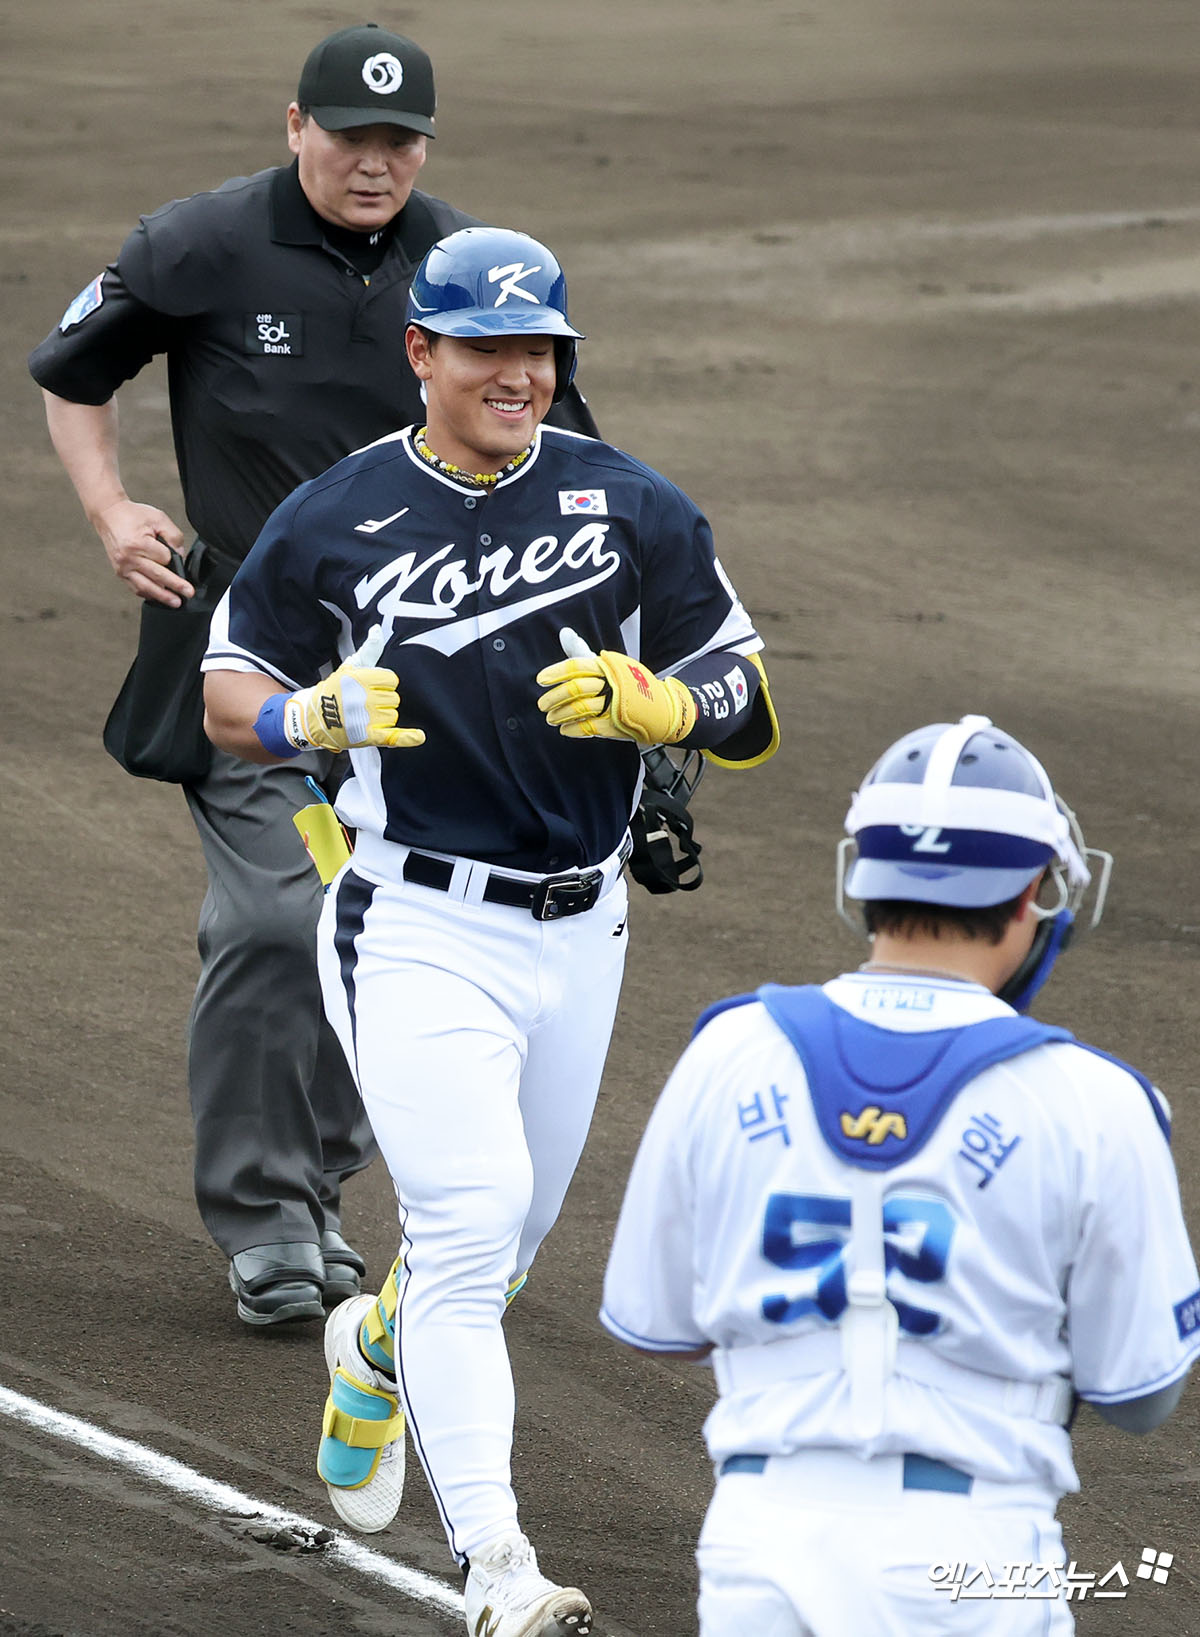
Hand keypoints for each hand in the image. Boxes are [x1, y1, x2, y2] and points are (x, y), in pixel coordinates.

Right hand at [93, 498, 190, 606]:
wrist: (108, 516)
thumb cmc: (133, 516)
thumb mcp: (158, 518)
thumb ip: (173, 536)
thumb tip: (180, 556)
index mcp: (138, 543)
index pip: (164, 558)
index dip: (172, 557)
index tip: (173, 555)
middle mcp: (128, 558)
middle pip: (157, 576)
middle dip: (174, 586)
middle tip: (188, 593)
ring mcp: (122, 567)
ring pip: (145, 587)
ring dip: (162, 596)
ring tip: (175, 602)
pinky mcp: (120, 572)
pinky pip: (135, 588)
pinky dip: (148, 594)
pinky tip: (159, 597)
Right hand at [284, 627, 425, 751]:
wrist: (314, 717)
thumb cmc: (334, 691)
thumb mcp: (350, 666)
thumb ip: (369, 649)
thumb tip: (378, 630)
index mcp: (362, 679)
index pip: (392, 680)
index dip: (383, 684)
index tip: (371, 687)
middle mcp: (366, 698)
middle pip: (394, 699)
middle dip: (382, 701)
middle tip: (363, 704)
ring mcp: (368, 718)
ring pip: (392, 716)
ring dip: (382, 718)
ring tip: (363, 717)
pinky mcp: (368, 736)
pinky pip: (393, 736)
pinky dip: (407, 738)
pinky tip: (419, 737)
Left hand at [537, 628, 695, 746]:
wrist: (662, 709)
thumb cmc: (631, 684)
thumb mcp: (610, 664)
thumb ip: (583, 652)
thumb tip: (564, 633)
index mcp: (609, 666)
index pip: (577, 666)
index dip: (556, 673)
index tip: (540, 680)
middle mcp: (612, 683)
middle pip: (575, 689)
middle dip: (554, 698)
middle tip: (542, 705)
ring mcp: (615, 704)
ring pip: (579, 708)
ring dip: (560, 715)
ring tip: (552, 719)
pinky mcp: (616, 724)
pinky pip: (587, 727)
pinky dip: (572, 729)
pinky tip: (565, 729)